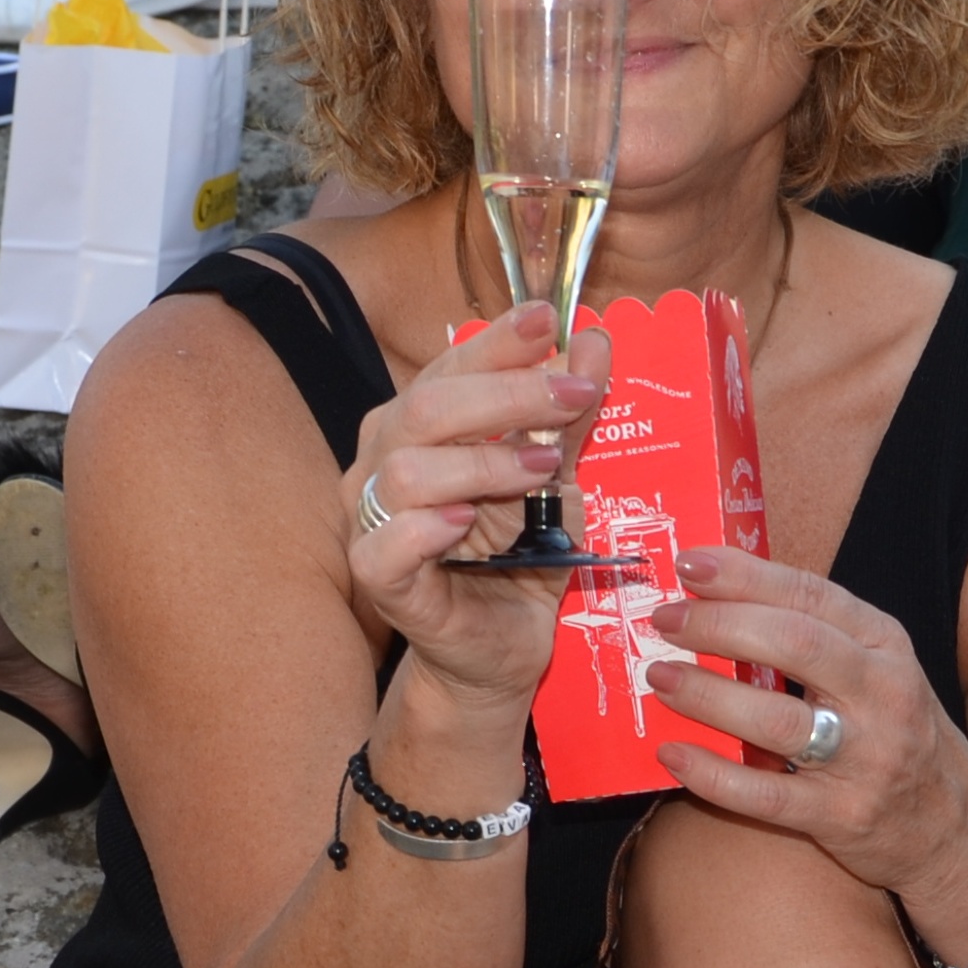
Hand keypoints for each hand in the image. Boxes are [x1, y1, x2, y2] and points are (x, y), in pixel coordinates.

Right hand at [342, 297, 607, 704]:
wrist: (502, 647)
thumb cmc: (519, 557)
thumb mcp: (555, 478)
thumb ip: (568, 416)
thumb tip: (593, 341)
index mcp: (418, 425)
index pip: (451, 367)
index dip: (499, 342)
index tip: (549, 320)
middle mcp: (383, 463)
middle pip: (428, 407)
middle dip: (507, 394)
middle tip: (572, 395)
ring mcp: (374, 522)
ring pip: (407, 470)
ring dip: (482, 462)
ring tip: (541, 470)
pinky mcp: (379, 582)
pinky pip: (383, 546)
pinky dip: (424, 529)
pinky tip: (465, 522)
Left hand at [644, 548, 967, 943]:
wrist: (957, 830)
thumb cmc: (899, 738)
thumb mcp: (879, 672)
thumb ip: (817, 637)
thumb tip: (720, 601)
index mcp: (885, 646)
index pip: (810, 595)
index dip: (745, 575)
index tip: (690, 565)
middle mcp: (882, 694)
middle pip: (794, 644)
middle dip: (719, 625)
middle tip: (664, 620)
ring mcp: (866, 758)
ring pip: (777, 719)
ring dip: (708, 695)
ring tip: (659, 678)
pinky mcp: (842, 816)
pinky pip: (766, 794)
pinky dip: (712, 773)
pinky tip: (673, 753)